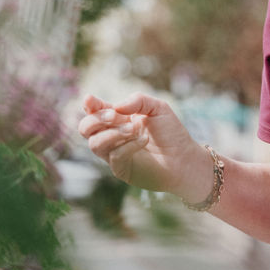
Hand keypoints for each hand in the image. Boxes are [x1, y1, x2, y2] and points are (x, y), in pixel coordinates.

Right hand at [76, 94, 212, 202]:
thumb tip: (116, 108)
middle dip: (96, 119)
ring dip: (112, 133)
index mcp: (117, 119)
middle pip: (85, 128)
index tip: (90, 99)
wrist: (184, 159)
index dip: (89, 105)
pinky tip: (143, 140)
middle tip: (115, 116)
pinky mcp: (121, 169)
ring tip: (134, 129)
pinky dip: (127, 145)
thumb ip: (137, 100)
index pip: (94, 111)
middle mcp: (111, 136)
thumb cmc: (171, 133)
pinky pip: (114, 156)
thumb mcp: (158, 107)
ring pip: (94, 144)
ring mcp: (113, 154)